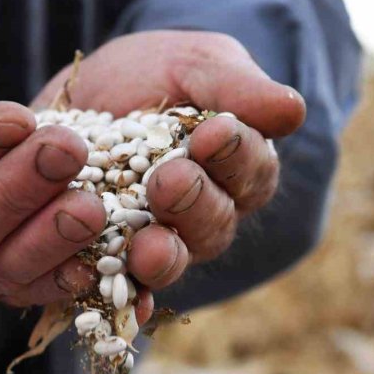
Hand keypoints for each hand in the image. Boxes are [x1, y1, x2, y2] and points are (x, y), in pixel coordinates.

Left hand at [33, 31, 305, 288]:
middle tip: (171, 180)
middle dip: (195, 203)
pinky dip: (126, 300)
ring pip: (173, 259)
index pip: (250, 169)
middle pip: (214, 224)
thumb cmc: (150, 73)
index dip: (236, 154)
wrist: (81, 94)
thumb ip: (235, 86)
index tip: (214, 132)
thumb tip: (291, 110)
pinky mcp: (108, 258)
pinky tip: (125, 308)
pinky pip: (122, 289)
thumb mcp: (192, 64)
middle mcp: (203, 213)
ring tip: (147, 246)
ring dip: (164, 257)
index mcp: (235, 166)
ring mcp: (157, 240)